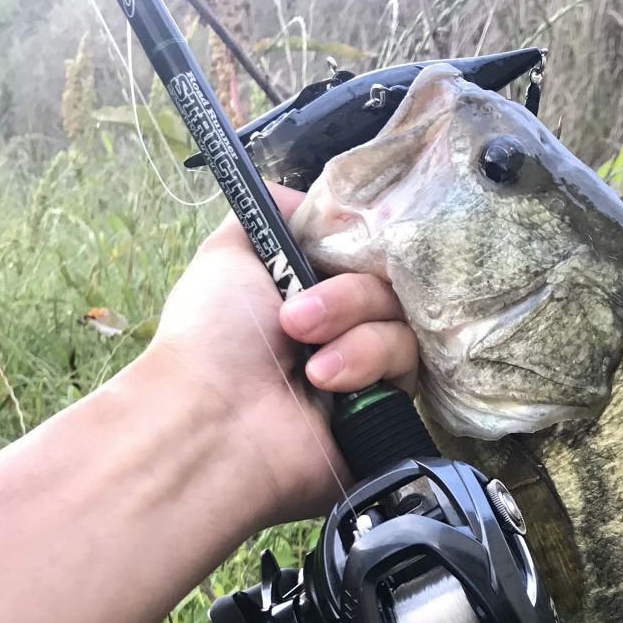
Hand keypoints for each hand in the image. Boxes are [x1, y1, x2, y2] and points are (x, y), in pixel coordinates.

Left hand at [139, 185, 418, 527]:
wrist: (217, 422)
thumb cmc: (213, 336)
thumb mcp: (229, 251)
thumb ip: (272, 211)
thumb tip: (316, 200)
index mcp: (306, 290)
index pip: (361, 251)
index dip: (357, 245)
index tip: (336, 247)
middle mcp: (339, 327)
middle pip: (386, 281)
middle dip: (345, 295)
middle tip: (295, 322)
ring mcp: (366, 370)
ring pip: (400, 322)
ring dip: (352, 333)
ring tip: (309, 368)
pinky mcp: (387, 409)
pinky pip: (409, 364)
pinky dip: (369, 364)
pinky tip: (330, 386)